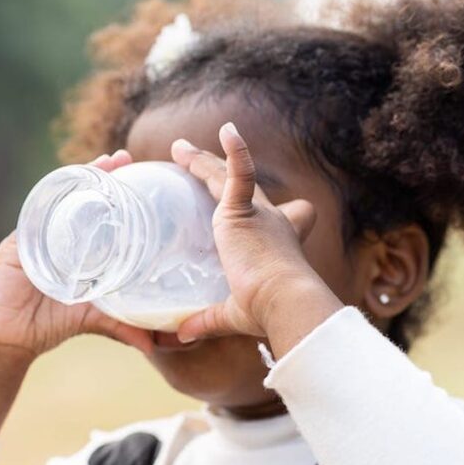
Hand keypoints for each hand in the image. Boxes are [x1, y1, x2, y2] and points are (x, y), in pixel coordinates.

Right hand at [0, 150, 153, 364]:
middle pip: (79, 196)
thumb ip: (120, 326)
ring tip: (105, 162)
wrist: (7, 339)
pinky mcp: (19, 241)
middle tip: (125, 156)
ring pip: (59, 198)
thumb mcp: (90, 320)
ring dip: (80, 176)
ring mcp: (38, 235)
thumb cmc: (47, 325)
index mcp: (77, 249)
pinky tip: (68, 182)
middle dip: (101, 173)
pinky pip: (36, 213)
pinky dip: (51, 198)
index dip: (116, 193)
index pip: (98, 212)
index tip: (138, 173)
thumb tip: (152, 345)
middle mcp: (58, 235)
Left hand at [171, 122, 335, 343]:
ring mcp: (256, 213)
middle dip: (214, 171)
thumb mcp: (233, 314)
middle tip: (191, 158)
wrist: (283, 302)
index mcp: (271, 242)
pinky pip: (238, 173)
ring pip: (223, 177)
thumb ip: (206, 319)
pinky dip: (235, 152)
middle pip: (237, 189)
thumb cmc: (268, 311)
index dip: (255, 210)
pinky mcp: (242, 211)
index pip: (266, 219)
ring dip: (202, 161)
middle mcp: (269, 221)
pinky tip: (228, 129)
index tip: (238, 204)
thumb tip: (180, 334)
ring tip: (180, 149)